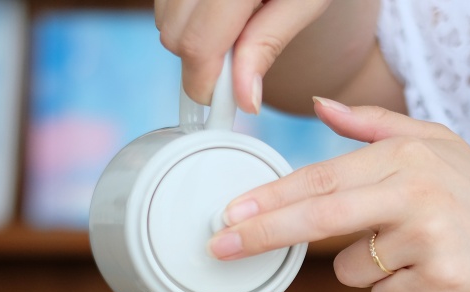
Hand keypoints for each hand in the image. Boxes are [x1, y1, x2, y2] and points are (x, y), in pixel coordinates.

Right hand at [155, 0, 332, 113]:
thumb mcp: (306, 0)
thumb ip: (268, 44)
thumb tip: (245, 99)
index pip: (198, 45)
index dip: (207, 84)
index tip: (224, 103)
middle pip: (173, 36)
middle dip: (202, 59)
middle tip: (241, 55)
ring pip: (163, 20)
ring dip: (194, 35)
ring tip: (236, 20)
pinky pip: (163, 1)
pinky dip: (187, 14)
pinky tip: (219, 7)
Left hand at [208, 98, 469, 291]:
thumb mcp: (439, 147)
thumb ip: (375, 126)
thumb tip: (321, 107)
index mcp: (408, 155)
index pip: (323, 178)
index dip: (270, 198)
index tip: (229, 213)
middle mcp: (417, 190)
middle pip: (319, 218)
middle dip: (264, 234)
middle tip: (221, 245)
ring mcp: (429, 237)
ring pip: (350, 271)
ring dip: (370, 272)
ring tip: (416, 256)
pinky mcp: (440, 280)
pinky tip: (433, 279)